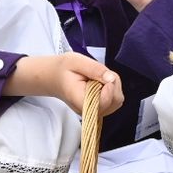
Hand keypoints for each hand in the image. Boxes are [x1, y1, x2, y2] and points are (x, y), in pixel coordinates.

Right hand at [4, 53, 122, 116]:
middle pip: (115, 101)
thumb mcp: (76, 61)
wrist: (55, 77)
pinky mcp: (99, 108)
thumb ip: (95, 69)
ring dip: (113, 86)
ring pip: (117, 100)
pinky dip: (112, 89)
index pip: (105, 101)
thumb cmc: (63, 69)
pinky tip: (100, 83)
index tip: (103, 75)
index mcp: (80, 100)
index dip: (109, 87)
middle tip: (99, 74)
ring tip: (98, 78)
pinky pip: (114, 100)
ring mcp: (95, 111)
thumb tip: (111, 79)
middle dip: (113, 84)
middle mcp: (89, 110)